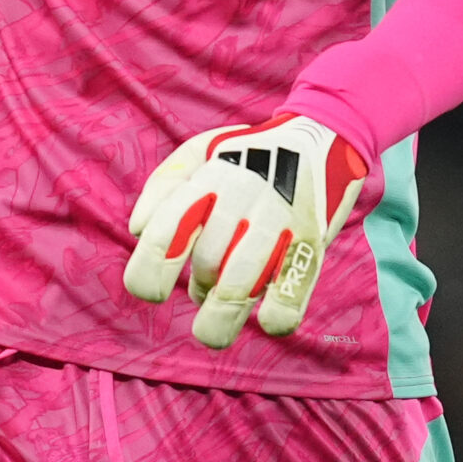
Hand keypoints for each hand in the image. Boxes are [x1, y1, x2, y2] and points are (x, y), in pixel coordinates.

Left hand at [123, 113, 367, 349]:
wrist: (323, 138)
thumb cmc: (247, 156)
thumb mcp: (199, 151)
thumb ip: (163, 187)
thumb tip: (139, 230)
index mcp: (209, 176)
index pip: (162, 234)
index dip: (147, 275)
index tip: (153, 292)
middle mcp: (244, 196)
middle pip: (205, 266)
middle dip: (200, 287)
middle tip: (205, 286)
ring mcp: (281, 220)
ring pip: (239, 288)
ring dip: (222, 319)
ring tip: (216, 323)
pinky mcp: (314, 243)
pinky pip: (290, 296)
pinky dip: (277, 316)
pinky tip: (268, 317)